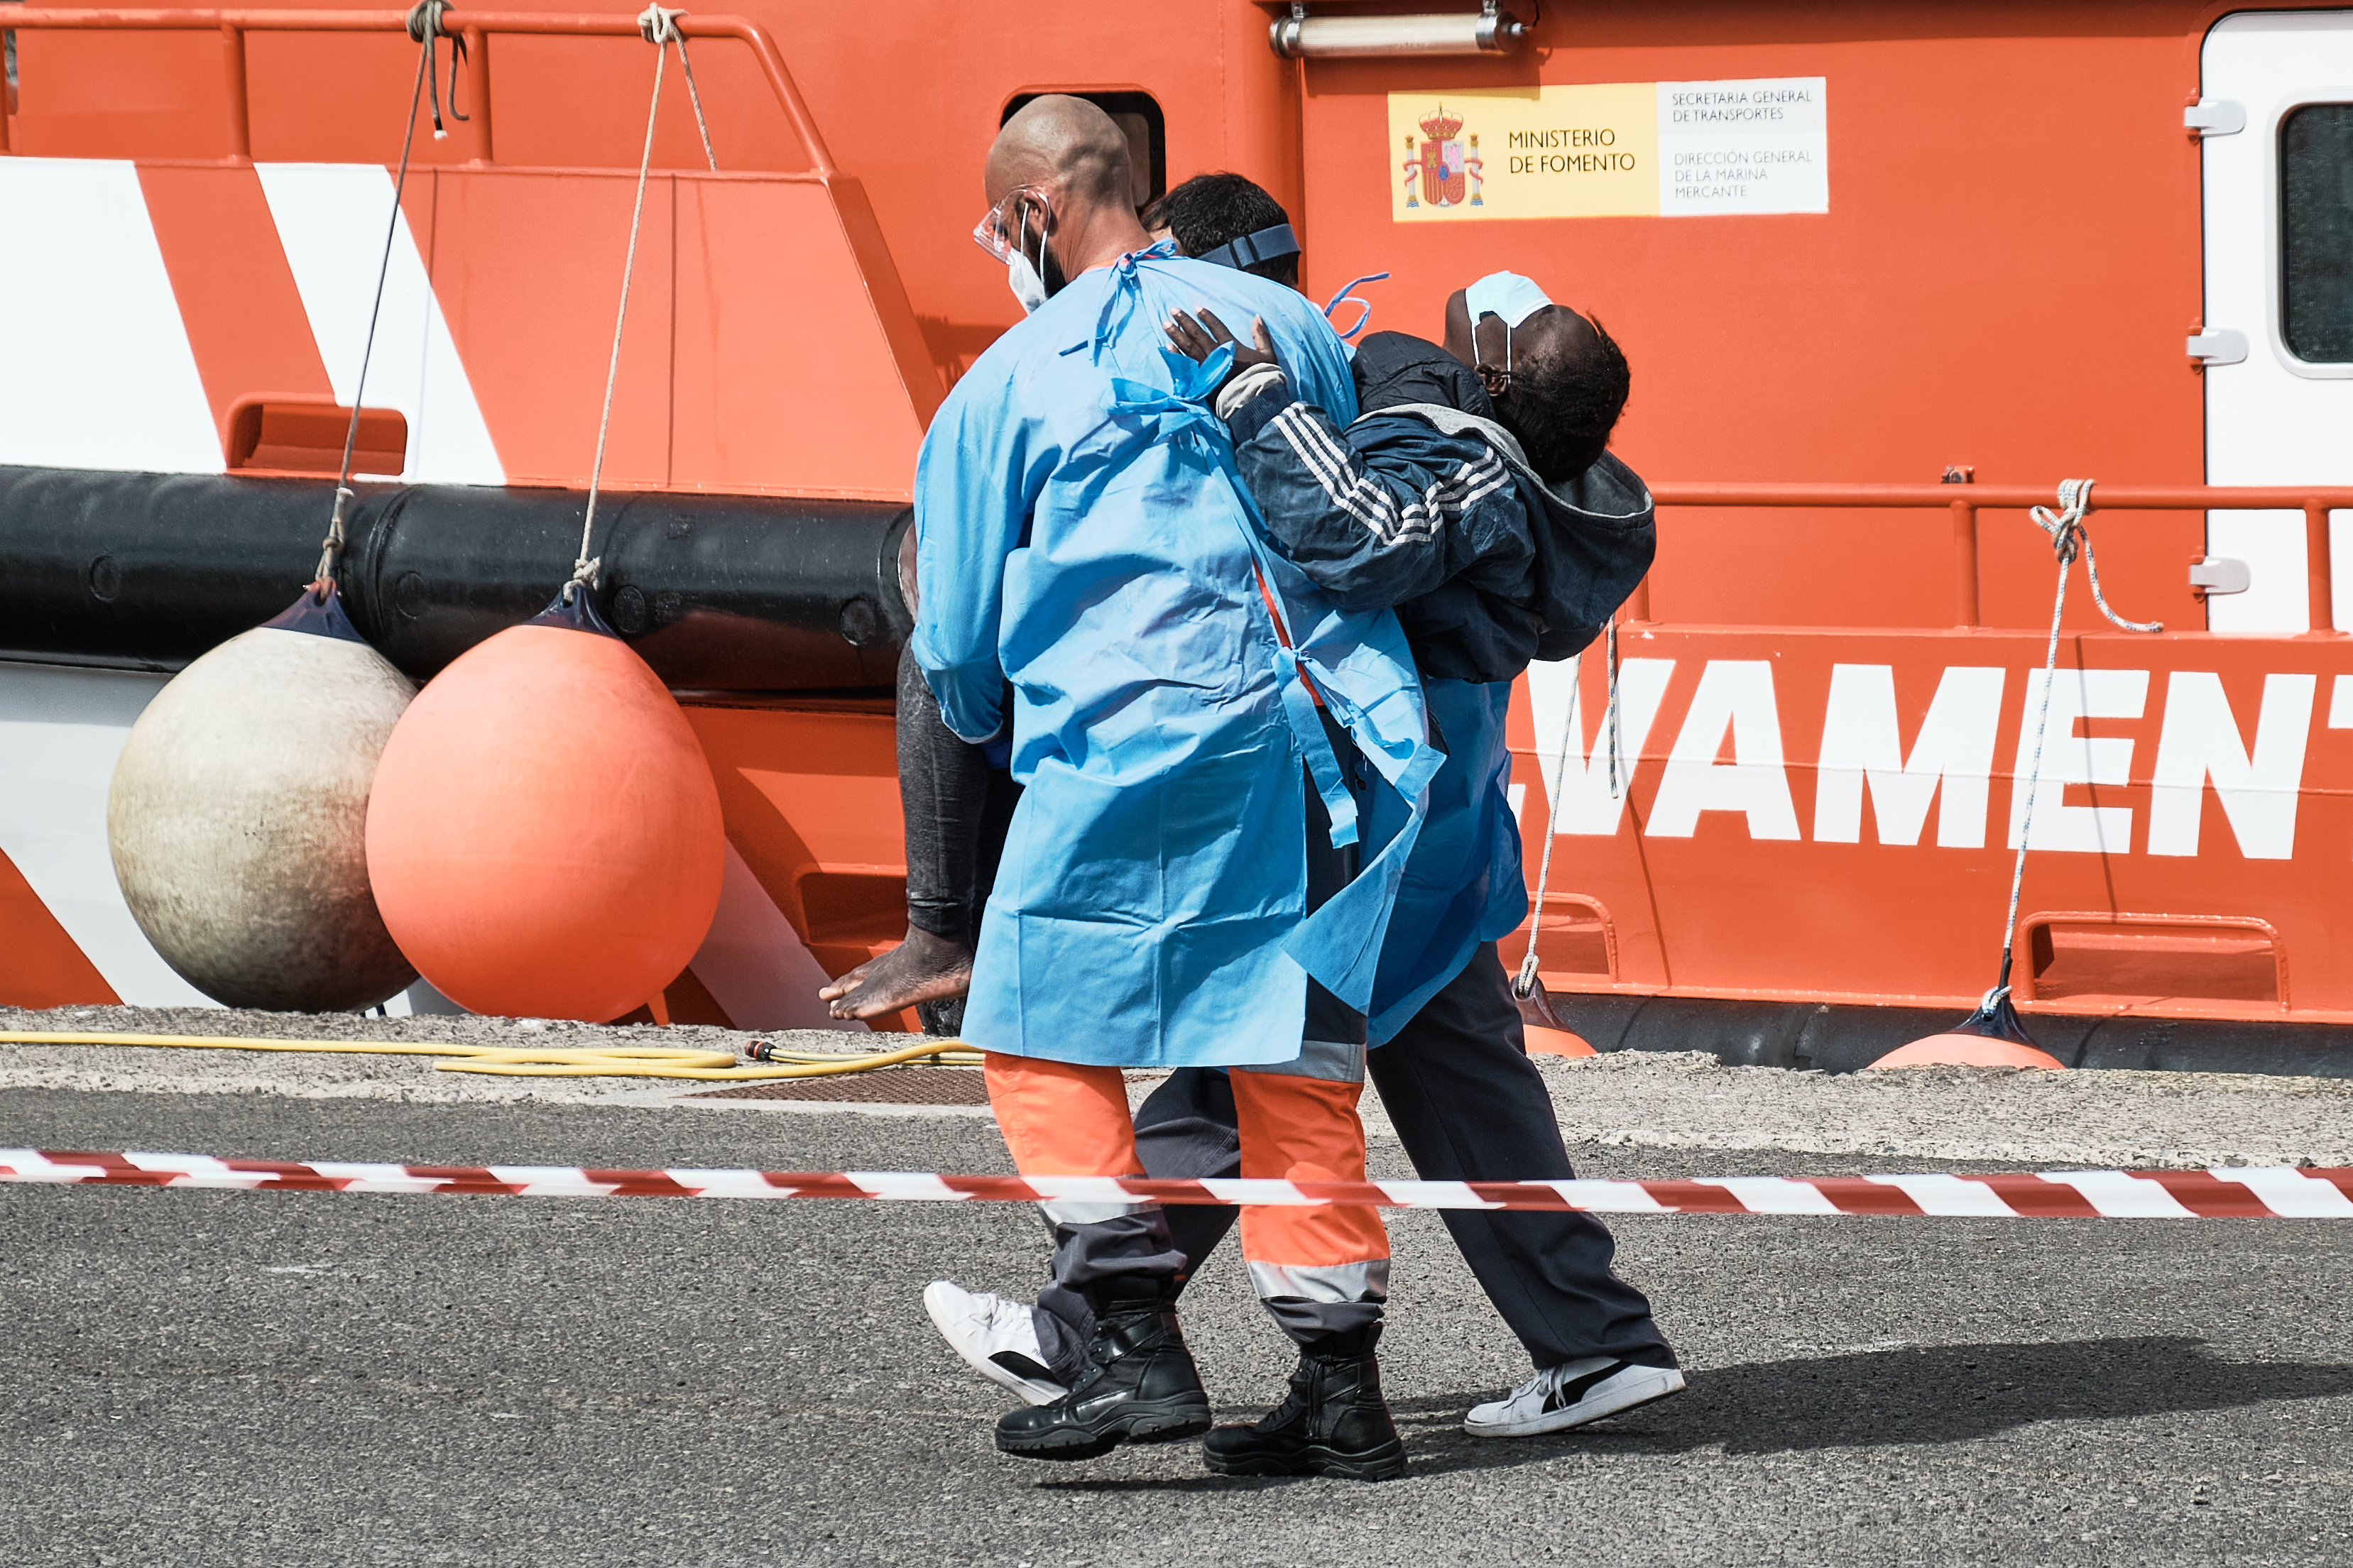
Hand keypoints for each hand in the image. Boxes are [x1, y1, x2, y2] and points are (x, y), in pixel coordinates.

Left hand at [1164, 307, 1279, 381]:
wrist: (1253, 401)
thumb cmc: (1262, 378)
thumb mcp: (1267, 355)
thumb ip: (1261, 335)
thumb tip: (1257, 316)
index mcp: (1231, 346)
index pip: (1216, 327)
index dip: (1206, 316)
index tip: (1196, 308)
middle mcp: (1215, 353)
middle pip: (1197, 334)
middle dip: (1184, 321)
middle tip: (1173, 310)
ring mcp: (1206, 367)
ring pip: (1187, 347)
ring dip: (1176, 335)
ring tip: (1165, 324)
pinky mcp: (1200, 380)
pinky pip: (1185, 365)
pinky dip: (1176, 355)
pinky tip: (1167, 347)